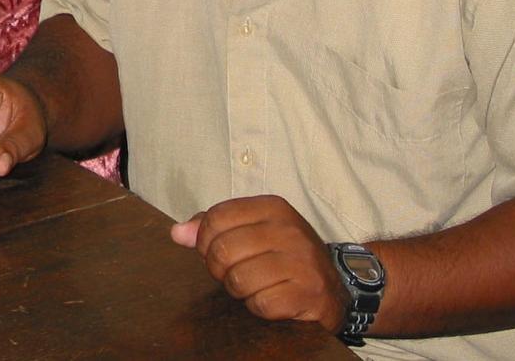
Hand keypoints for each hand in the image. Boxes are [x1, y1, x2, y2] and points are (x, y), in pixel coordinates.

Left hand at [171, 195, 348, 333]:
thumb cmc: (285, 255)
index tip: (215, 251)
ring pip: (238, 280)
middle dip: (220, 269)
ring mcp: (302, 262)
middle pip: (223, 251)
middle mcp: (289, 230)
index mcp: (272, 207)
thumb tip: (177, 233)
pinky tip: (272, 299)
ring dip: (240, 290)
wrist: (337, 284)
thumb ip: (213, 227)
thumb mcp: (254, 230)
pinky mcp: (308, 293)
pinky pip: (261, 304)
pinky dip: (259, 307)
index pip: (216, 219)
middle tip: (235, 272)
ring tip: (256, 285)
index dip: (205, 241)